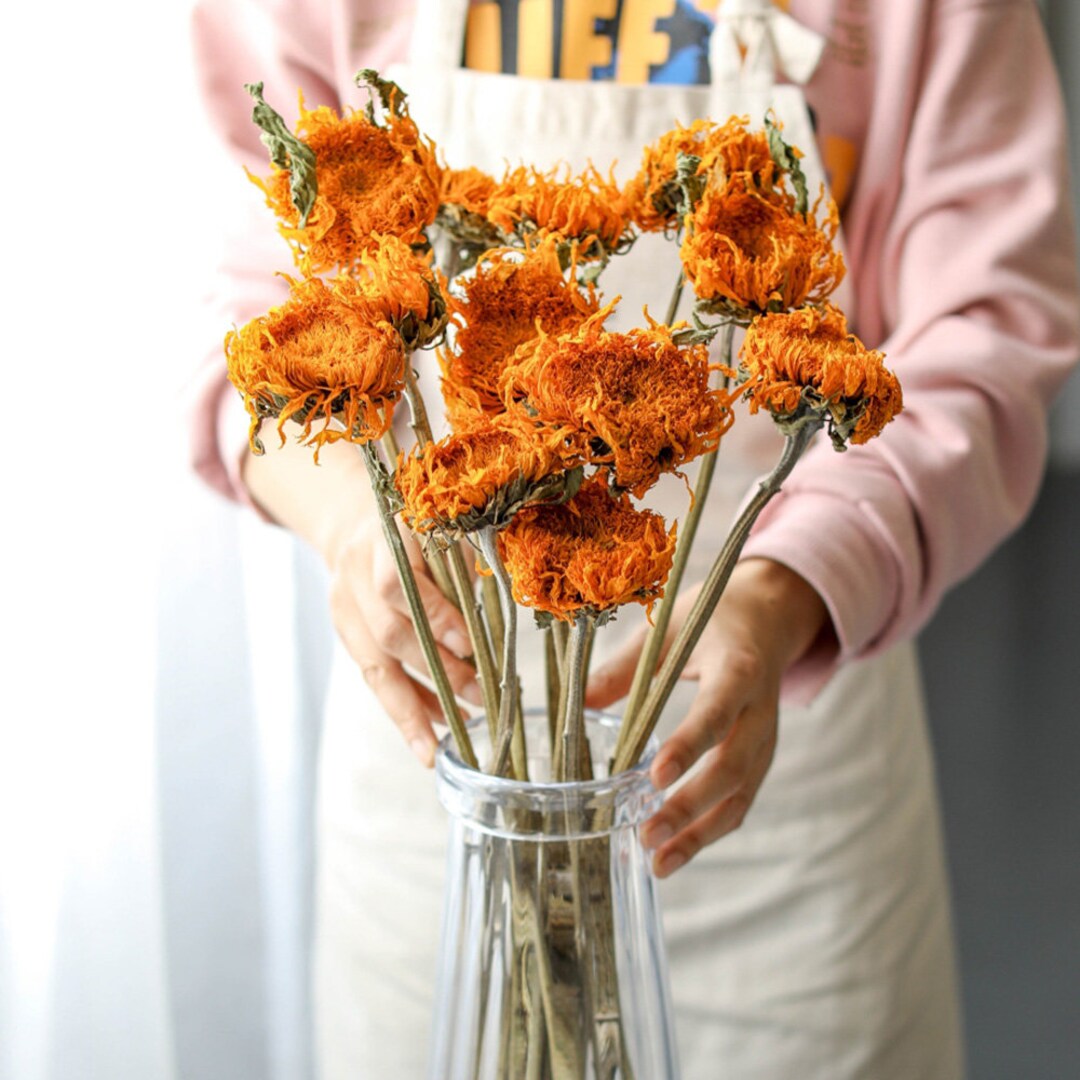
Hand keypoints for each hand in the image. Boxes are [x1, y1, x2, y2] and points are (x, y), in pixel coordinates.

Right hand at [243, 434, 481, 767]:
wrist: (353, 522)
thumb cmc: (416, 523)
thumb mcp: (441, 525)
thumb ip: (466, 559)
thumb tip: (514, 603)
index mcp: (384, 540)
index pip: (397, 585)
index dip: (433, 617)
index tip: (471, 643)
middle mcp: (355, 576)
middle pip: (388, 633)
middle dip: (437, 669)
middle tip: (479, 695)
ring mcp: (344, 609)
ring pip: (375, 667)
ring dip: (414, 708)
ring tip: (449, 739)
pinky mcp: (345, 635)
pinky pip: (375, 679)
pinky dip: (404, 708)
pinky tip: (433, 732)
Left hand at [586, 558, 830, 876]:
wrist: (769, 618)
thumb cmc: (712, 620)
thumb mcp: (669, 630)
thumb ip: (626, 667)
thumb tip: (577, 703)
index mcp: (739, 669)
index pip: (716, 711)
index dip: (689, 745)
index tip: (656, 776)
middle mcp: (760, 711)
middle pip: (732, 767)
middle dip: (690, 807)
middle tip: (648, 835)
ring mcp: (766, 740)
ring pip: (741, 796)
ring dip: (701, 835)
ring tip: (659, 864)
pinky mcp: (760, 760)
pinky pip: (740, 801)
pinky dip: (709, 831)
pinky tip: (675, 852)